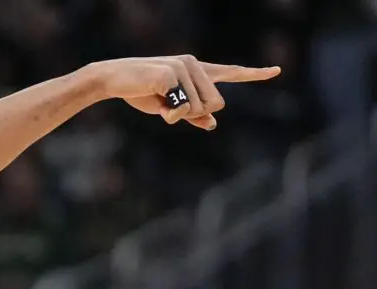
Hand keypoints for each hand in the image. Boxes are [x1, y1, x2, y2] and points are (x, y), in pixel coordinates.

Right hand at [89, 55, 280, 129]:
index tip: (276, 71)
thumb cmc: (139, 91)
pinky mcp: (171, 74)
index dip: (254, 74)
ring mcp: (184, 67)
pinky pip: (181, 108)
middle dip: (194, 114)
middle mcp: (194, 65)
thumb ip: (191, 114)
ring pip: (200, 108)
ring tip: (158, 100)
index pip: (230, 72)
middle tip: (168, 106)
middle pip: (215, 103)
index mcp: (196, 70)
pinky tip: (155, 100)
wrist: (113, 79)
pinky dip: (169, 113)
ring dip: (179, 114)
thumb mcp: (168, 106)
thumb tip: (212, 123)